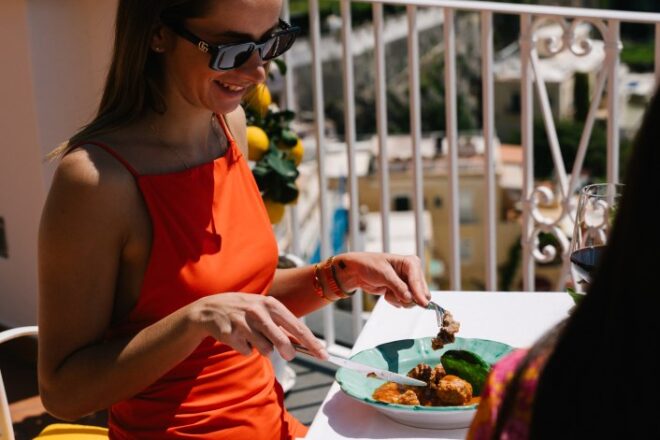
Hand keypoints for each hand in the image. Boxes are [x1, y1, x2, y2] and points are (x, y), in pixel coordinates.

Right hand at [187, 293, 326, 360]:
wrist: (210, 309)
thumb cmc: (245, 310)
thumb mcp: (264, 311)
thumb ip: (282, 325)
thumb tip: (302, 344)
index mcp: (271, 303)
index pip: (297, 326)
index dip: (311, 342)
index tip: (323, 355)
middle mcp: (258, 311)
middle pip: (281, 340)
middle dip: (287, 351)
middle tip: (288, 355)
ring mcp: (243, 322)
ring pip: (264, 349)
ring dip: (262, 349)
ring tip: (253, 337)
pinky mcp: (230, 334)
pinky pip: (247, 352)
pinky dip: (245, 349)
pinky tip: (238, 337)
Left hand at [334, 252, 430, 307]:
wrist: (358, 272)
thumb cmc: (370, 266)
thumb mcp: (384, 274)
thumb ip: (398, 286)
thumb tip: (410, 298)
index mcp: (411, 263)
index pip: (418, 281)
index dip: (419, 293)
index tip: (423, 304)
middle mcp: (413, 273)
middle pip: (421, 293)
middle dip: (407, 297)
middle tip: (392, 293)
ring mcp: (408, 283)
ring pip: (413, 300)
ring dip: (398, 299)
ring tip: (387, 291)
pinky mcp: (402, 291)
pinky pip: (404, 303)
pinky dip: (394, 300)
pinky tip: (386, 292)